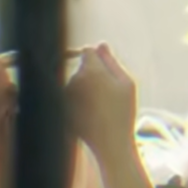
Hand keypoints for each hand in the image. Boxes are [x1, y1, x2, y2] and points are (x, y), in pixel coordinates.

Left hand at [65, 43, 136, 162]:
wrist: (110, 142)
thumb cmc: (123, 112)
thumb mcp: (127, 84)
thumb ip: (112, 62)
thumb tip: (100, 44)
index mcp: (91, 71)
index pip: (88, 51)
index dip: (97, 58)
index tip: (105, 70)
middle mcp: (73, 80)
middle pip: (81, 68)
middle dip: (92, 76)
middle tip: (108, 95)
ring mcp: (65, 95)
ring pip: (75, 84)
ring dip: (85, 90)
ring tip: (100, 109)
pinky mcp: (60, 108)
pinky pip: (69, 98)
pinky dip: (78, 103)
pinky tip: (91, 116)